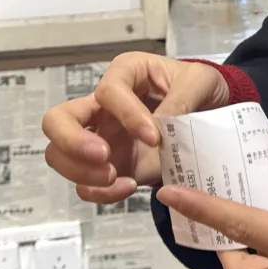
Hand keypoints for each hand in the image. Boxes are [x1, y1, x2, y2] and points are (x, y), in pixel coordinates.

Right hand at [42, 53, 228, 203]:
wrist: (211, 115)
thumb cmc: (201, 88)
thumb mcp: (202, 81)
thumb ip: (183, 98)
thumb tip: (160, 126)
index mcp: (125, 75)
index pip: (107, 91)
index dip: (126, 114)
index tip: (153, 136)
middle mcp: (103, 107)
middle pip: (56, 120)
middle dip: (72, 141)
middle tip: (104, 156)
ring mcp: (102, 138)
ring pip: (59, 156)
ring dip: (81, 172)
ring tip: (116, 177)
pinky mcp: (111, 166)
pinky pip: (86, 184)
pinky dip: (100, 193)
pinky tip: (127, 187)